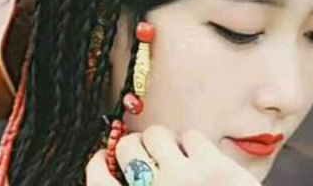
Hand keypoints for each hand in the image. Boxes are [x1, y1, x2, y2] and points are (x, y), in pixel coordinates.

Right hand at [86, 125, 261, 185]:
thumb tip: (121, 176)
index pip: (99, 179)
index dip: (99, 163)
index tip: (105, 157)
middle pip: (127, 147)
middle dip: (133, 146)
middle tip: (144, 153)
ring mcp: (184, 176)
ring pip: (157, 133)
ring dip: (160, 140)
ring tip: (171, 153)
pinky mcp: (212, 164)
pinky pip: (189, 135)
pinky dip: (190, 143)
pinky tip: (198, 159)